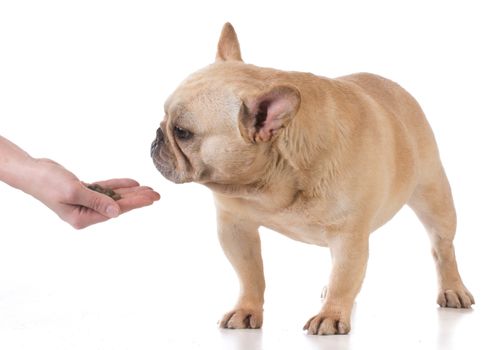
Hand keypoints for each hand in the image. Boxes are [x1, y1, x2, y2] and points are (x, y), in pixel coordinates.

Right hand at [28, 158, 159, 228]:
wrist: (32, 171)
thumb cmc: (48, 183)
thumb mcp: (73, 191)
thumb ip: (96, 201)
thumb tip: (116, 211)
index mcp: (82, 218)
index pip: (115, 210)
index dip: (134, 203)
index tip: (151, 199)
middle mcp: (85, 213)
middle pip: (118, 205)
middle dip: (138, 199)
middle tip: (157, 194)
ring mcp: (85, 202)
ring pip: (114, 197)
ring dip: (131, 192)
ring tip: (150, 189)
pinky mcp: (84, 192)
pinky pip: (106, 189)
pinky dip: (118, 185)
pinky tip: (133, 183)